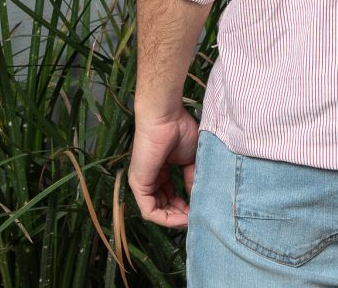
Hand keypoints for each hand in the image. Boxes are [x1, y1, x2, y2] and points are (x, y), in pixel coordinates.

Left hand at [128, 106, 199, 228]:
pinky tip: (181, 218)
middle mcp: (150, 178)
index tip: (198, 209)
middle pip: (163, 206)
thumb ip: (192, 178)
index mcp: (161, 170)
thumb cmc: (178, 130)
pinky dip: (166, 219)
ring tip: (190, 220)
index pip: (170, 195)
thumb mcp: (191, 158)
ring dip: (174, 219)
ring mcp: (143, 182)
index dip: (184, 205)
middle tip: (195, 218)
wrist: (166, 118)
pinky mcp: (138, 186)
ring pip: (156, 212)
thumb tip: (197, 197)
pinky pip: (150, 211)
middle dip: (179, 215)